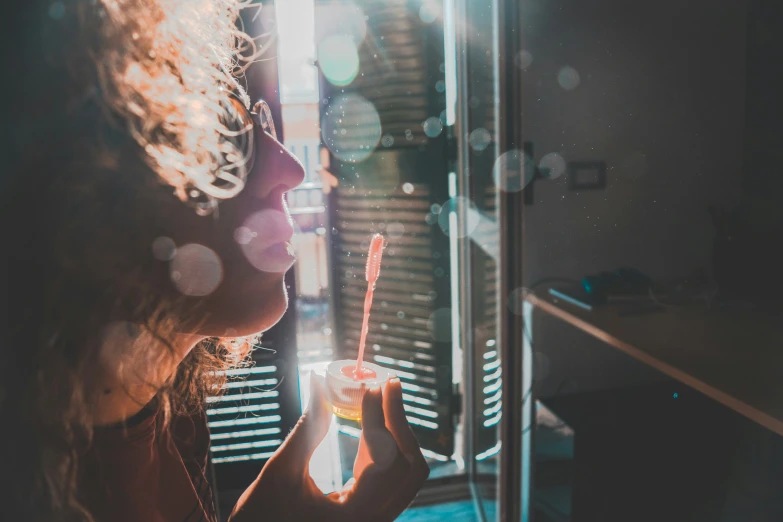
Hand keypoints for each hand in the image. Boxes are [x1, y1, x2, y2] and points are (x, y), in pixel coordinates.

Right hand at [228, 372, 429, 521]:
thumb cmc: (261, 516)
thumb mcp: (280, 472)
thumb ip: (307, 428)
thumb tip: (318, 380)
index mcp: (355, 518)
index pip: (386, 463)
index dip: (379, 420)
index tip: (369, 387)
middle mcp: (374, 521)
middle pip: (410, 468)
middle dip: (399, 422)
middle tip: (388, 384)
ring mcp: (376, 518)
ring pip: (406, 473)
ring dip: (398, 432)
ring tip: (384, 395)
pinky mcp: (370, 510)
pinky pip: (391, 476)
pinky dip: (387, 444)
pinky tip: (373, 420)